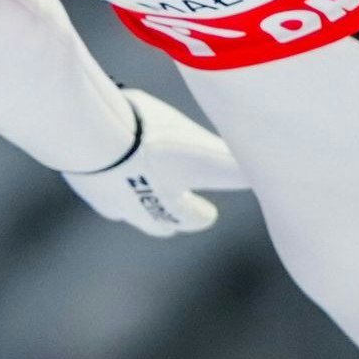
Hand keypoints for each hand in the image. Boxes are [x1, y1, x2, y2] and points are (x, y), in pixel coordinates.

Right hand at [65, 89, 248, 236]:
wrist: (92, 135)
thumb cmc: (155, 141)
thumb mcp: (207, 149)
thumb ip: (237, 161)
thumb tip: (279, 160)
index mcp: (171, 203)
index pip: (191, 216)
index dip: (199, 215)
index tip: (207, 216)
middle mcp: (137, 207)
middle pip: (156, 223)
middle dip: (168, 219)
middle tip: (175, 214)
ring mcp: (105, 194)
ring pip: (123, 207)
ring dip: (133, 201)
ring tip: (136, 184)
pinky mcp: (80, 178)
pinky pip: (95, 181)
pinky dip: (103, 176)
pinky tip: (103, 161)